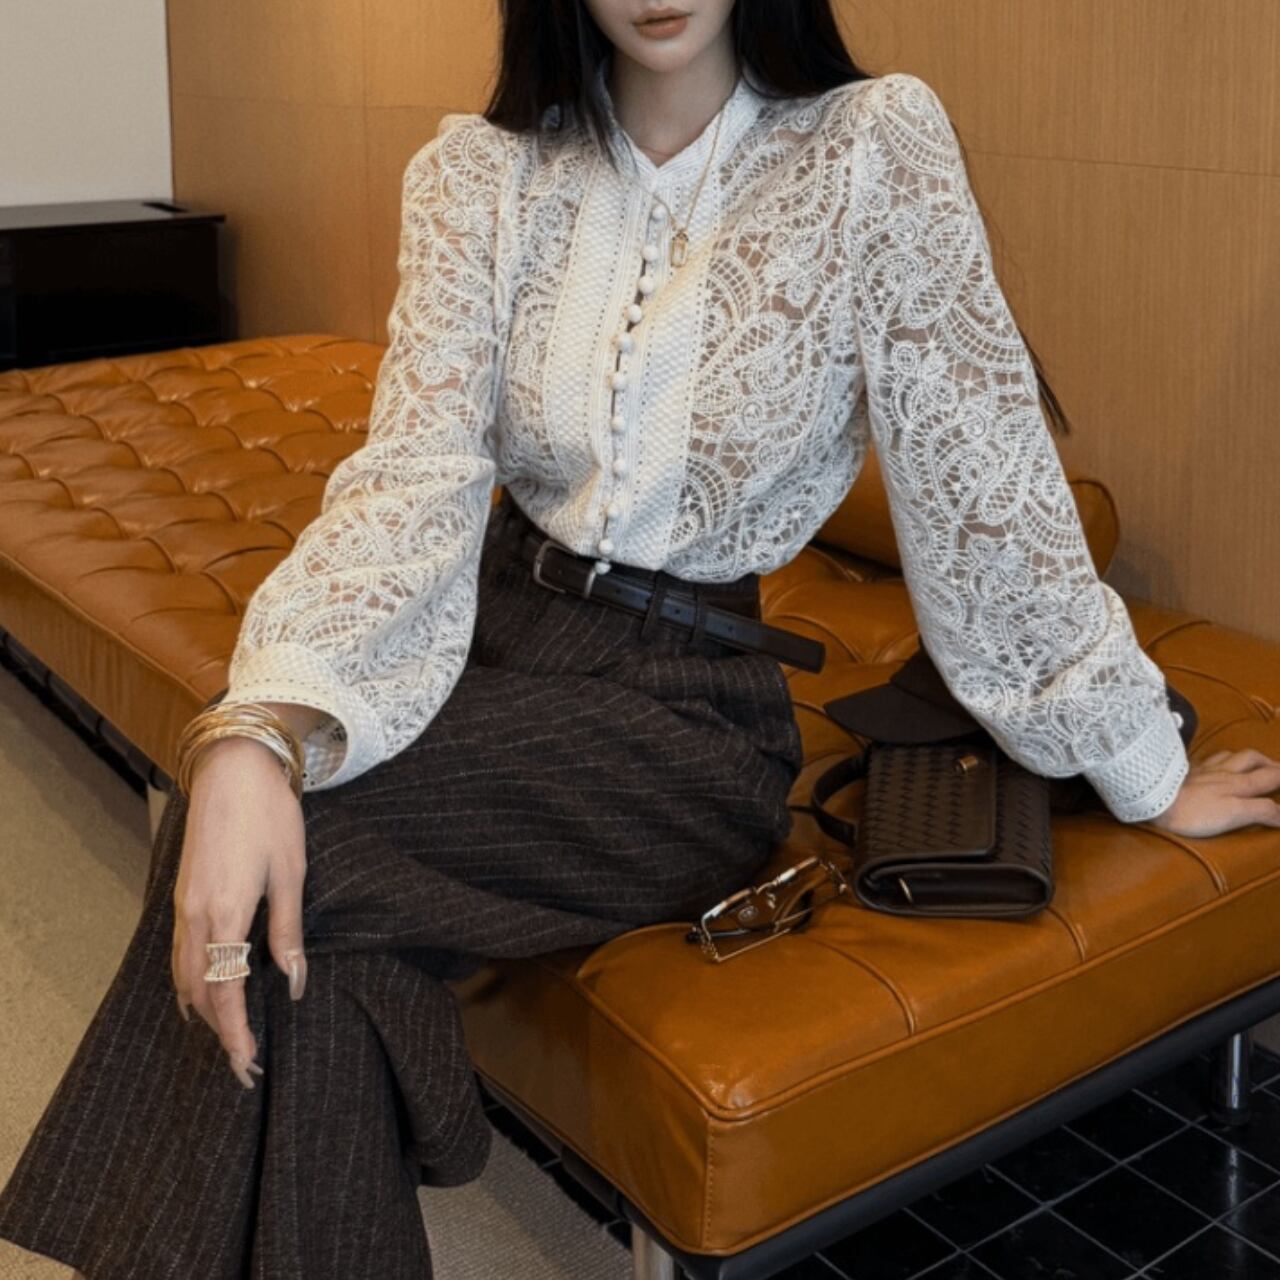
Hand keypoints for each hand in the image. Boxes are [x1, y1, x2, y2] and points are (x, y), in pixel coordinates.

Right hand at [171, 736, 309, 1087]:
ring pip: (183, 974)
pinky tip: (203, 990)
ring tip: (226, 1037)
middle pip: (199, 991)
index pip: (224, 991)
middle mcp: (194, 916)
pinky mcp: (182, 893)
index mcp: (224, 913)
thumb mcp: (291, 874)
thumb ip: (288, 932)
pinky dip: (190, 981)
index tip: (247, 1064)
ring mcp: (183, 904)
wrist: (233, 769)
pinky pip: (178, 952)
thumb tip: (294, 984)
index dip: (234, 1033)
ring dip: (203, 1009)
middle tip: (242, 1064)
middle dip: (219, 1031)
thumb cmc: (270, 817)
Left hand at [1148, 748, 1279, 837]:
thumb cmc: (1194, 812)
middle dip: (1271, 763)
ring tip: (1255, 761)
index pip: (1272, 777)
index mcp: (1239, 784)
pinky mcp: (1185, 771)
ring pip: (1231, 755)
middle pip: (1253, 759)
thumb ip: (1262, 811)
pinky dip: (1220, 758)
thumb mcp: (1234, 814)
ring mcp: (1203, 769)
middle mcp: (1224, 772)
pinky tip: (1217, 762)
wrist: (1154, 800)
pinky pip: (1208, 758)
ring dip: (1247, 756)